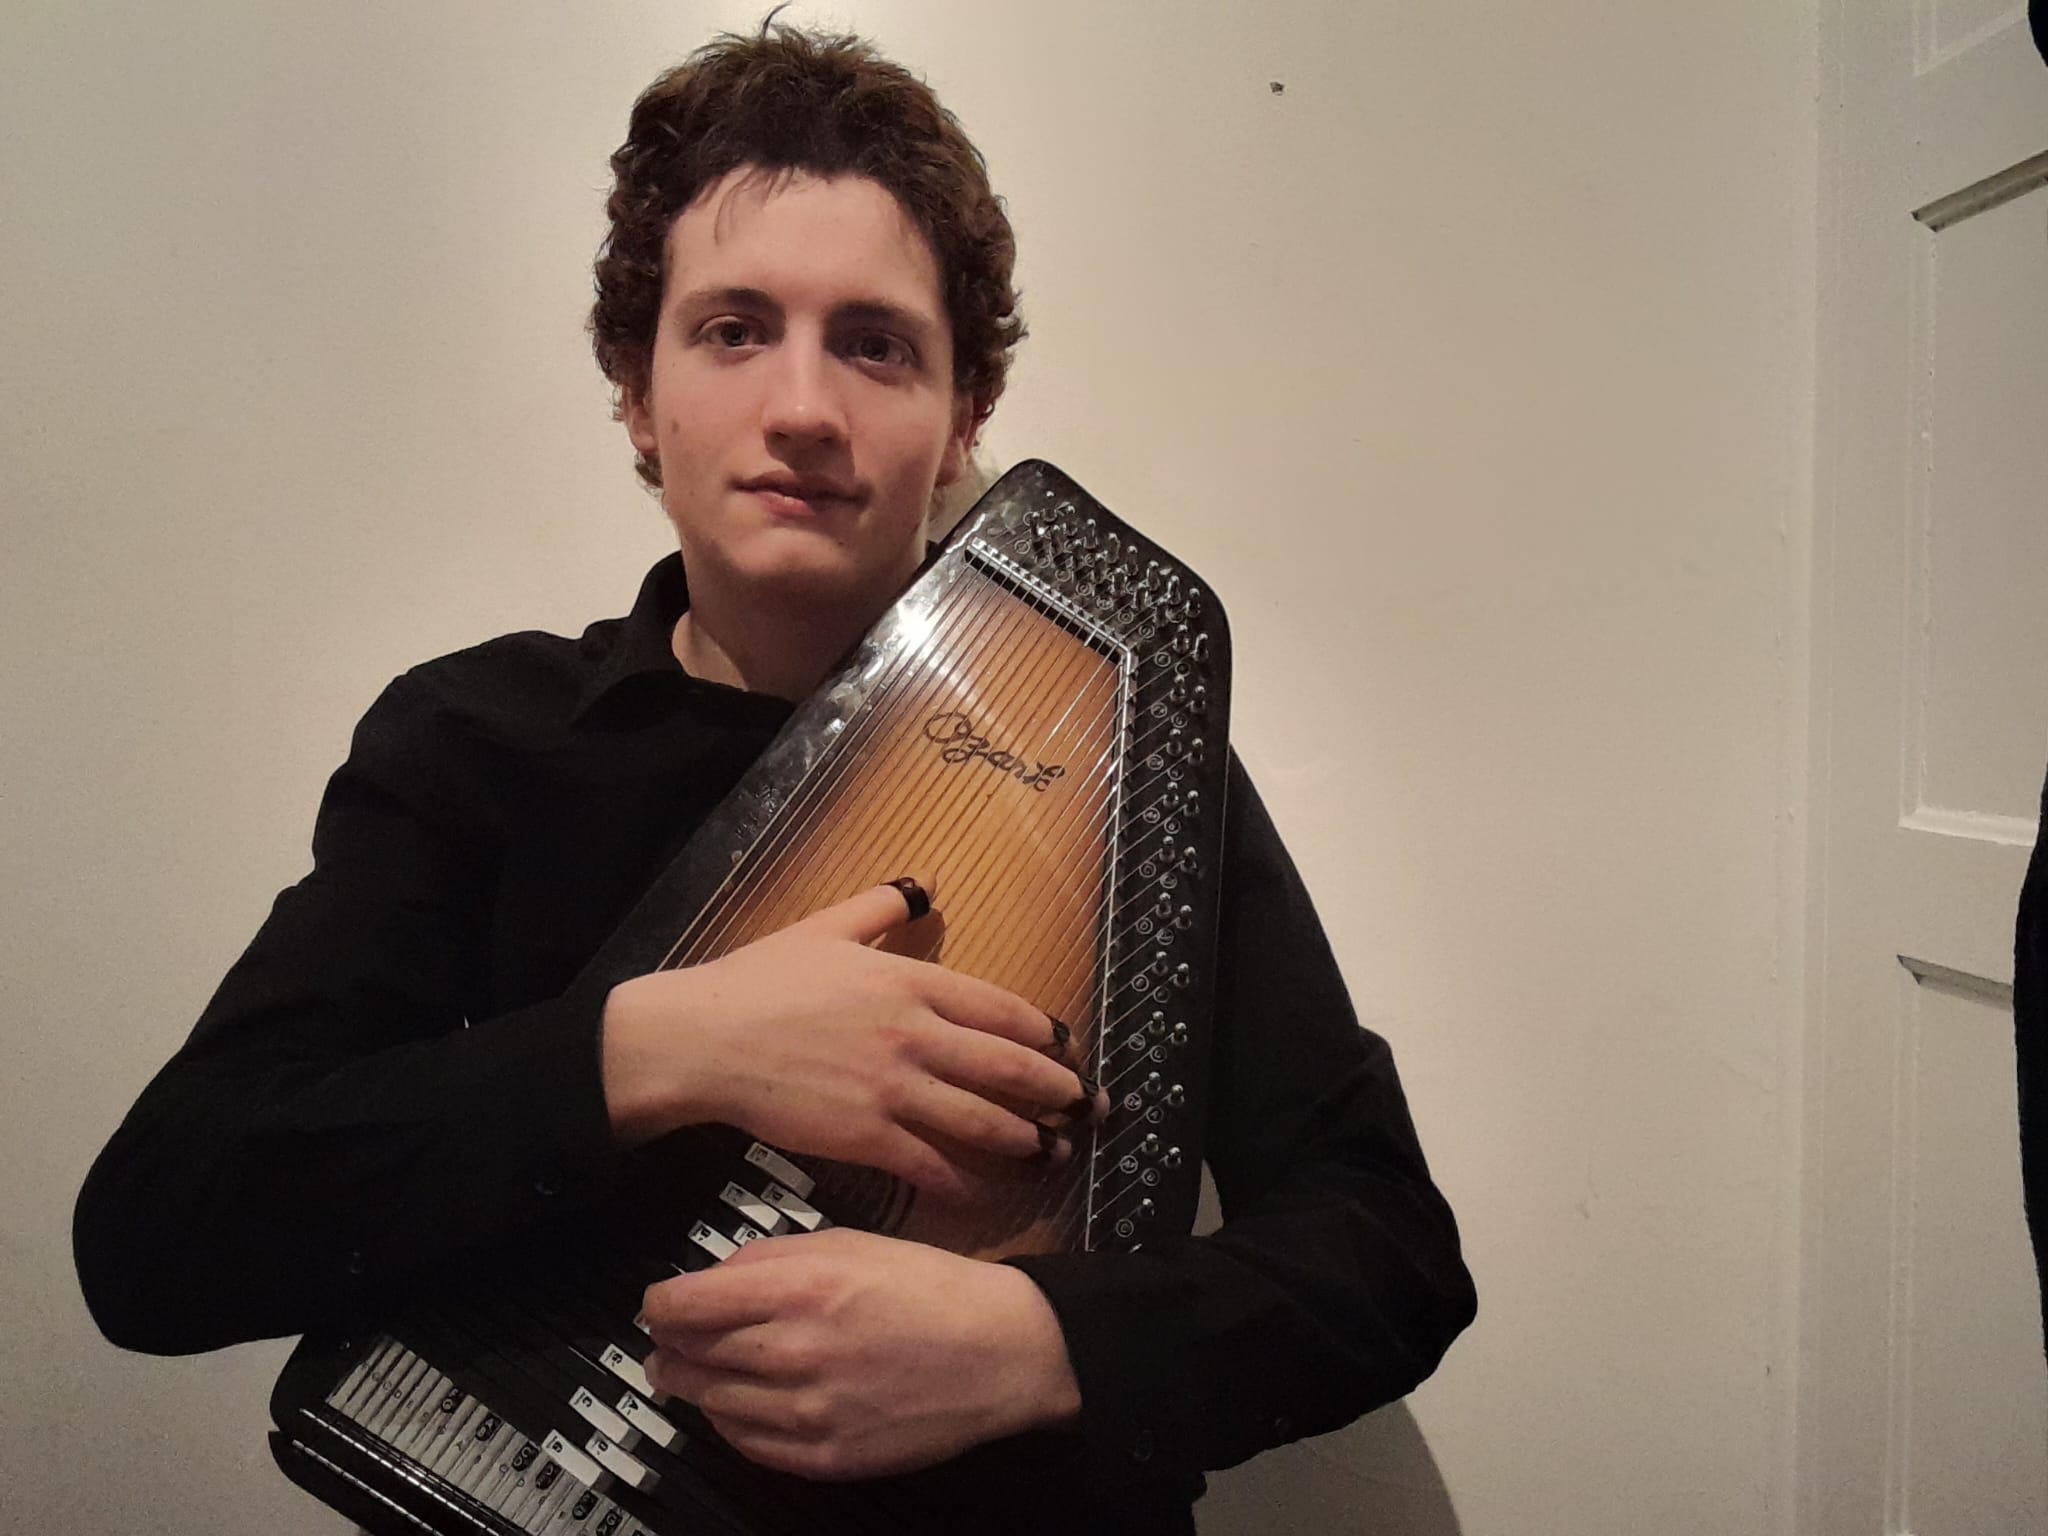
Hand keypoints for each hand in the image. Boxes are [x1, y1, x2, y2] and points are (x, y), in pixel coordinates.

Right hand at [601, 882, 1104, 1198]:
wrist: (704, 1039)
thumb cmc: (757, 980)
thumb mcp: (824, 928)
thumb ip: (880, 908)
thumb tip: (922, 882)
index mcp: (910, 980)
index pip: (1001, 1007)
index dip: (1044, 1031)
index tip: (1068, 1045)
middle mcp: (915, 1033)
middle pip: (1008, 1066)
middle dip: (1057, 1091)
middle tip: (1088, 1107)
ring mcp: (894, 1088)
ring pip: (982, 1120)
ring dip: (1027, 1141)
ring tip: (1053, 1153)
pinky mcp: (867, 1136)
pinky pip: (931, 1165)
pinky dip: (964, 1182)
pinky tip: (984, 1193)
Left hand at [640, 1227, 1081, 1479]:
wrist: (1001, 1353)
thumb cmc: (931, 1289)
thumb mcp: (852, 1242)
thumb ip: (774, 1256)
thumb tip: (715, 1277)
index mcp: (802, 1289)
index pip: (684, 1304)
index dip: (659, 1304)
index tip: (659, 1303)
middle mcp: (796, 1352)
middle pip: (686, 1357)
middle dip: (668, 1345)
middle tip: (668, 1340)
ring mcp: (809, 1411)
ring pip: (709, 1403)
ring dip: (691, 1385)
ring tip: (691, 1372)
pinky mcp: (824, 1457)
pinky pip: (746, 1444)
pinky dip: (728, 1422)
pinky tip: (735, 1403)